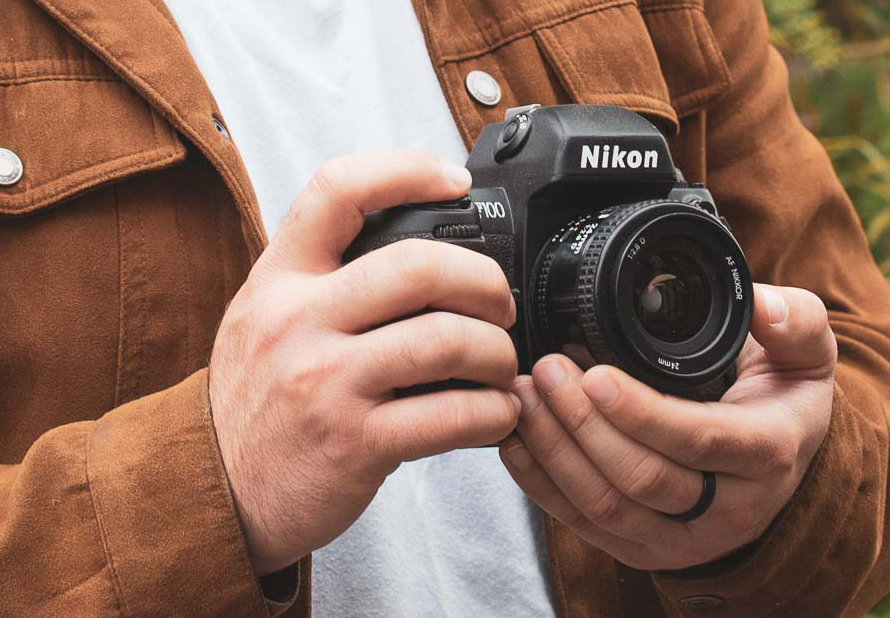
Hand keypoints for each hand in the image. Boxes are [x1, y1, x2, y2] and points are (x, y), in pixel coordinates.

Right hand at [210, 151, 520, 575]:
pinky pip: (451, 416)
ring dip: (497, 352)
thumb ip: (323, 279)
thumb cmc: (258, 401)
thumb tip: (420, 252)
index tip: (456, 182)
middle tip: (501, 305)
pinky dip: (493, 412)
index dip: (405, 170)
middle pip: (418, 266)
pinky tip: (496, 412)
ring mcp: (324, 382)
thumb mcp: (264, 318)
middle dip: (485, 281)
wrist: (213, 490)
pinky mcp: (355, 443)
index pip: (337, 191)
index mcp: (279, 279)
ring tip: (502, 366)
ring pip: (445, 340)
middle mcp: (297, 321)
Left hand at [499, 284, 835, 569]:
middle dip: (582, 423)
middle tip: (547, 370)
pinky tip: (518, 441)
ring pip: (606, 506)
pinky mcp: (646, 549)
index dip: (640, 412)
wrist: (781, 460)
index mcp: (766, 453)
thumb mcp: (807, 354)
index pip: (697, 439)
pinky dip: (542, 484)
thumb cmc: (784, 399)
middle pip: (642, 477)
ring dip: (554, 451)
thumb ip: (795, 321)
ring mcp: (685, 537)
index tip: (595, 374)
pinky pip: (584, 525)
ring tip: (525, 396)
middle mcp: (730, 508)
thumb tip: (763, 303)